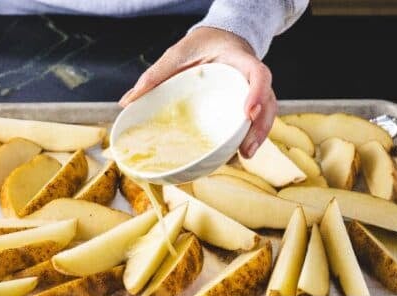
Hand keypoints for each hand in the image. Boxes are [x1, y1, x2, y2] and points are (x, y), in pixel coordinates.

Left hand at [120, 26, 276, 158]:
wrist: (218, 38)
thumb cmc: (200, 45)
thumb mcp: (177, 54)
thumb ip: (155, 75)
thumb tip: (127, 103)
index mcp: (239, 59)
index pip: (259, 74)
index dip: (258, 93)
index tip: (248, 112)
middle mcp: (252, 77)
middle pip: (269, 103)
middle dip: (261, 127)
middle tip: (246, 148)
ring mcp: (255, 92)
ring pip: (267, 115)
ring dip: (259, 136)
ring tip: (244, 156)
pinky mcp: (250, 104)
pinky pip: (258, 121)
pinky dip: (251, 136)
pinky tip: (239, 153)